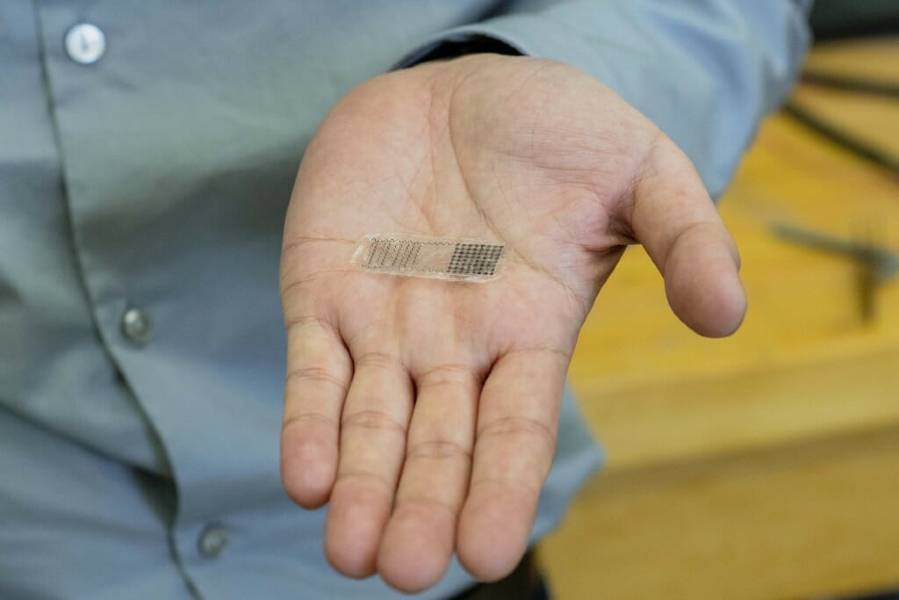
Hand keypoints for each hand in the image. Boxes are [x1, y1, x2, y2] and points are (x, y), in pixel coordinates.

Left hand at [279, 54, 744, 592]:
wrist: (456, 85)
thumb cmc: (553, 127)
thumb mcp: (638, 168)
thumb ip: (685, 236)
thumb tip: (727, 316)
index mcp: (529, 331)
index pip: (517, 429)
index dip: (502, 488)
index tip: (488, 552)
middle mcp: (455, 346)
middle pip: (438, 444)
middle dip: (422, 507)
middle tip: (407, 572)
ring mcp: (385, 324)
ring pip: (369, 424)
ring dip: (360, 487)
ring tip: (350, 553)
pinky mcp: (322, 290)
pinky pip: (311, 368)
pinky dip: (307, 423)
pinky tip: (306, 477)